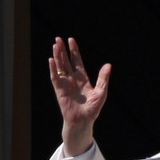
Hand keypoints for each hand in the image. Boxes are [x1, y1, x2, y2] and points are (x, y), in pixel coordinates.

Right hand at [49, 36, 110, 155]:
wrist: (83, 121)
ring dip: (57, 56)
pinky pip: (55, 77)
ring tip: (54, 44)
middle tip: (58, 38)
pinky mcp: (59, 90)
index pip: (77, 61)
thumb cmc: (93, 109)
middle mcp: (72, 79)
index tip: (71, 40)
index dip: (74, 51)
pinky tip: (51, 60)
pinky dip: (53, 69)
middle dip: (62, 50)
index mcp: (82, 78)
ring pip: (59, 66)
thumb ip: (103, 78)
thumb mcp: (101, 92)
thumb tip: (108, 65)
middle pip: (66, 61)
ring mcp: (65, 83)